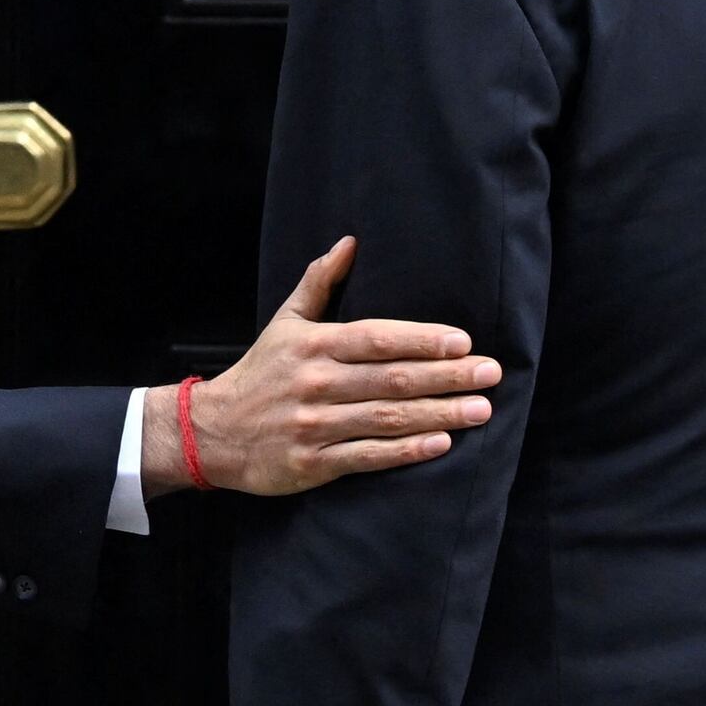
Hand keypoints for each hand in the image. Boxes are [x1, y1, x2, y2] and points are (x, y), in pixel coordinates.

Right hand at [150, 237, 497, 495]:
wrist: (215, 432)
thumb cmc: (261, 372)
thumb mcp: (285, 321)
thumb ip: (320, 282)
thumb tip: (350, 242)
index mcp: (314, 345)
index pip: (377, 338)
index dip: (421, 339)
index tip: (463, 341)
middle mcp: (317, 383)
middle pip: (391, 378)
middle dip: (446, 376)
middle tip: (490, 373)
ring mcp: (315, 424)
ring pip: (387, 418)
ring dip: (438, 413)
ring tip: (481, 410)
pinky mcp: (314, 462)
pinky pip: (368, 456)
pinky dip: (406, 451)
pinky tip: (441, 443)